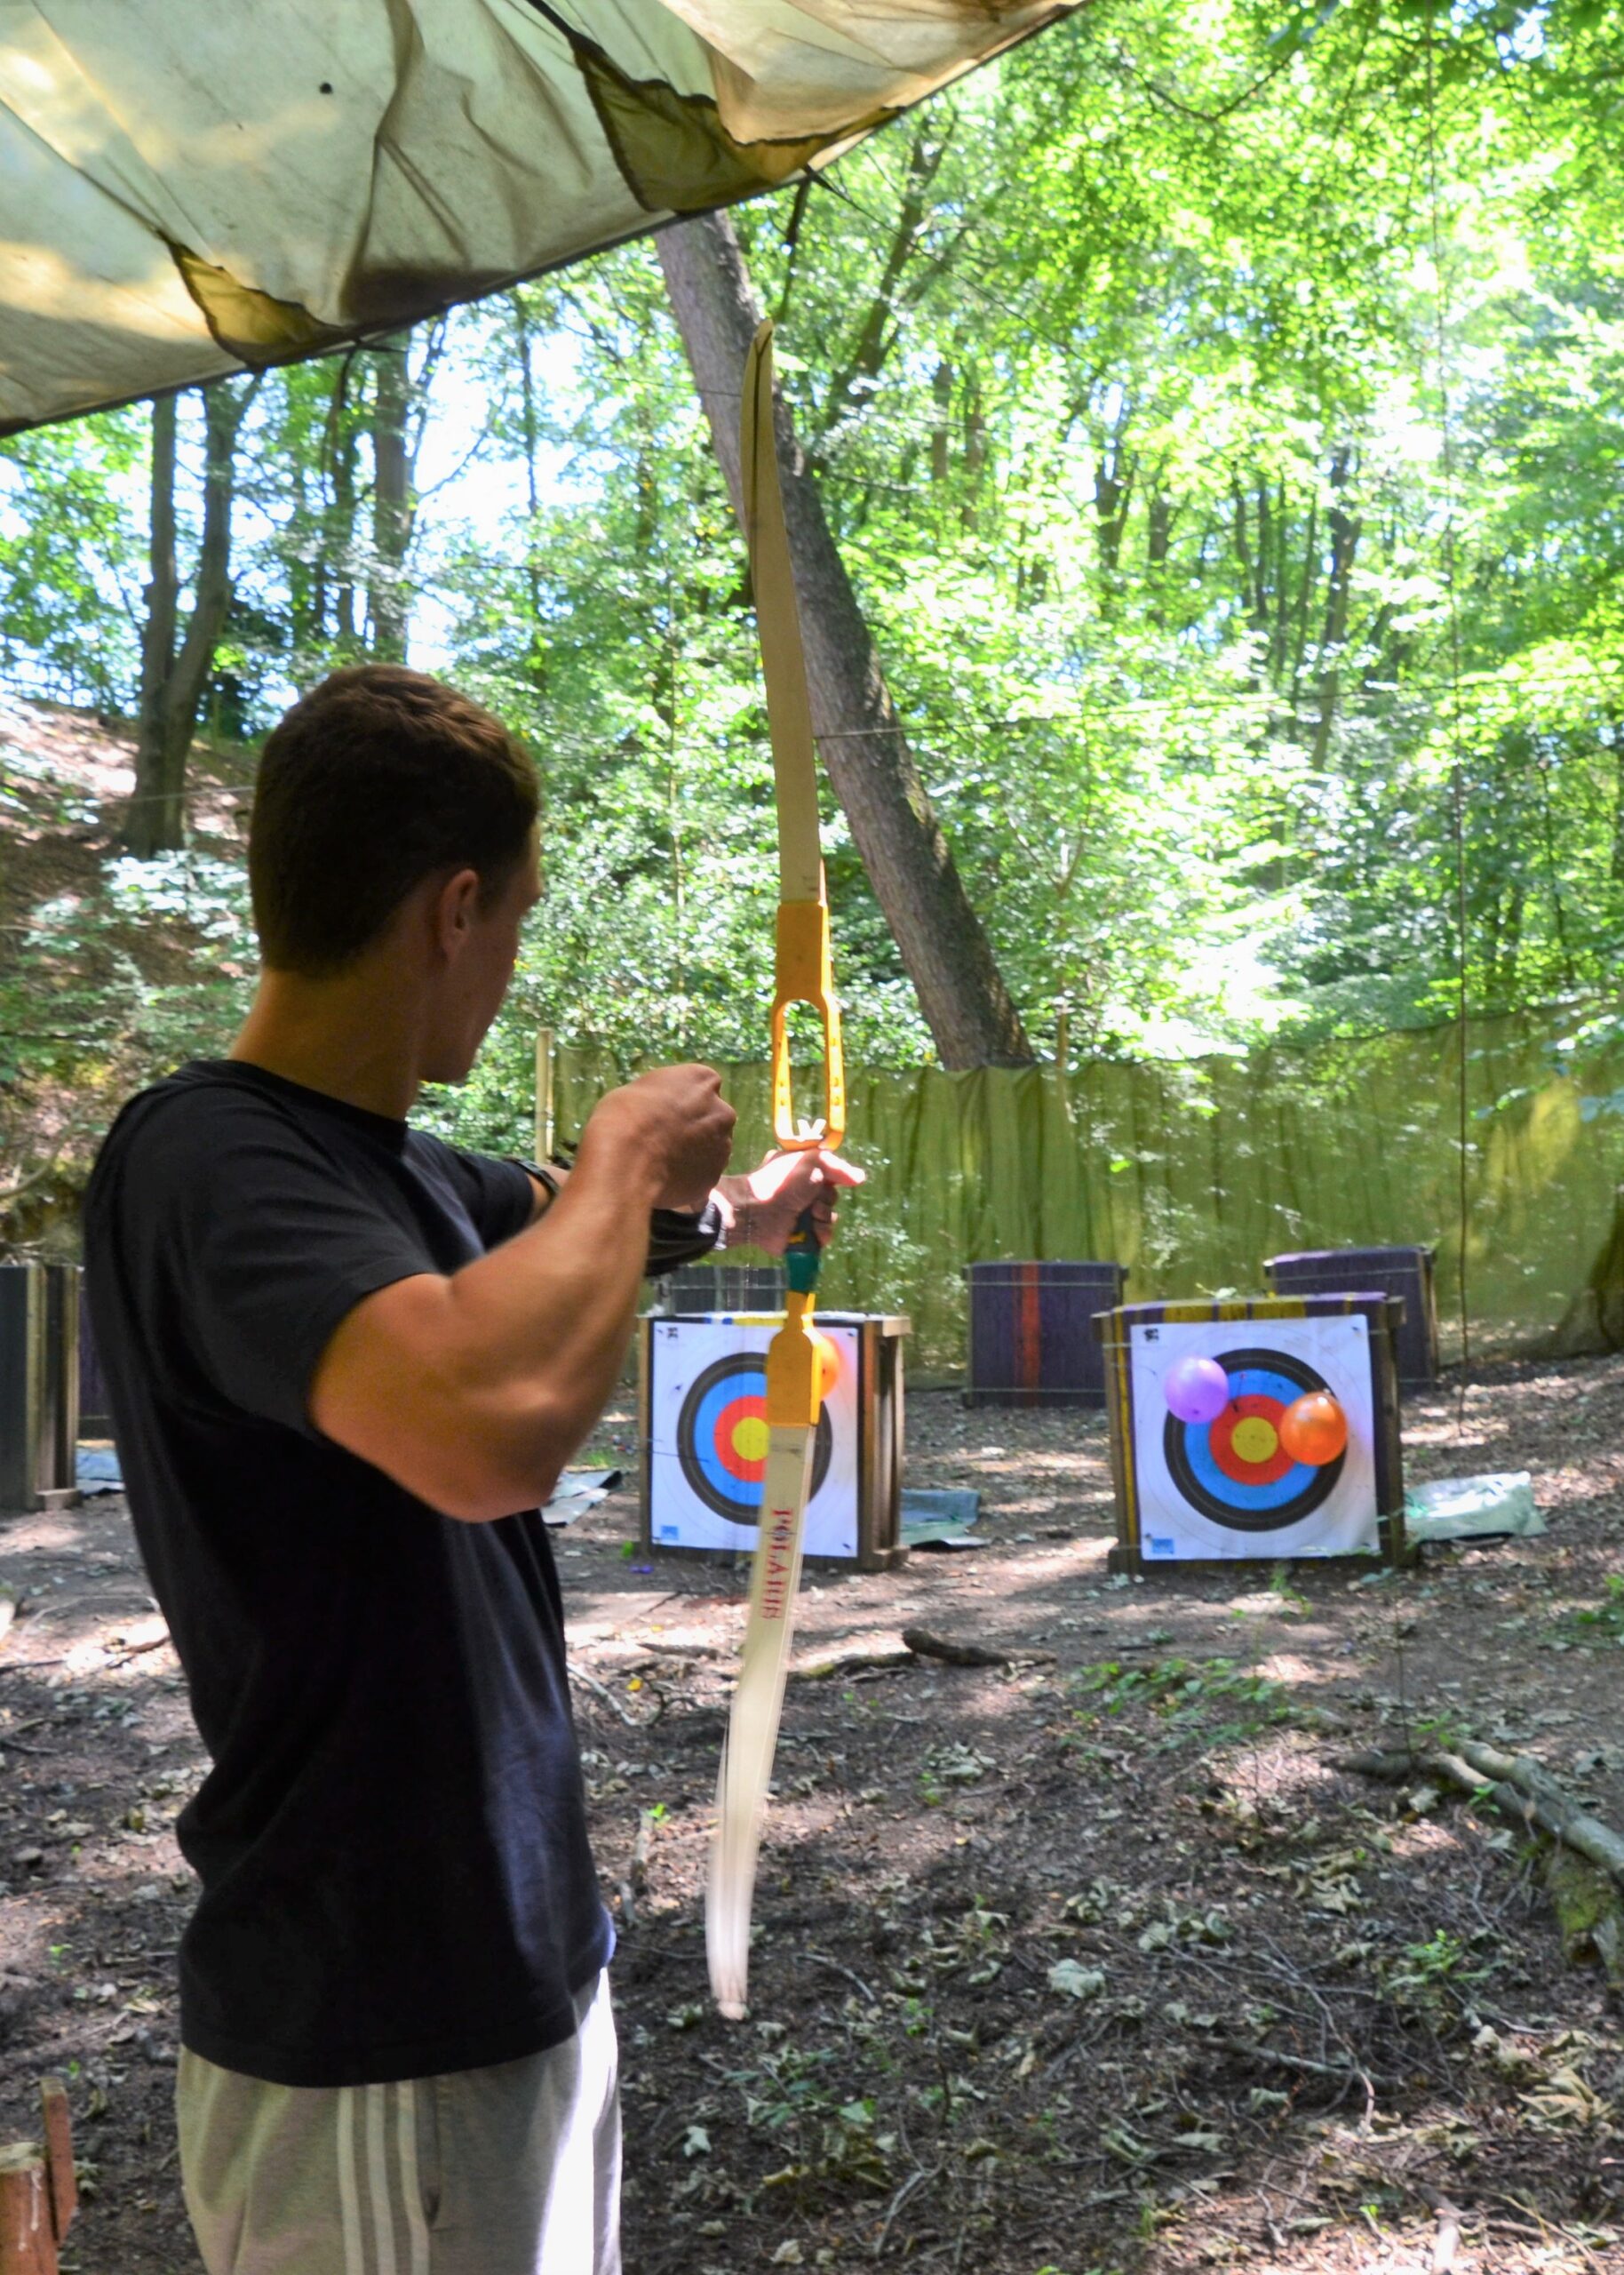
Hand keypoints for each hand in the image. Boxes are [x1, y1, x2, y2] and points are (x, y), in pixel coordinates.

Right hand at [580, 1064, 736, 1211]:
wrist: (626, 1162)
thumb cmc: (624, 1117)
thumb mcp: (639, 1090)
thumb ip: (663, 1097)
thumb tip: (663, 1108)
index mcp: (703, 1080)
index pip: (703, 1085)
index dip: (685, 1100)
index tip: (669, 1110)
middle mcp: (721, 1111)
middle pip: (713, 1116)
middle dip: (697, 1126)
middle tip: (669, 1137)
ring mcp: (723, 1146)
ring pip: (712, 1147)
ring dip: (696, 1152)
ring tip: (666, 1162)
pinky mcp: (715, 1176)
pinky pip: (704, 1173)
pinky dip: (691, 1175)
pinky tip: (668, 1178)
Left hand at [717, 1147, 864, 1255]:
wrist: (759, 1210)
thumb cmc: (783, 1181)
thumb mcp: (813, 1161)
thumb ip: (839, 1167)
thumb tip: (860, 1178)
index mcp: (805, 1174)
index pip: (832, 1177)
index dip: (833, 1179)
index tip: (826, 1179)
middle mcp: (805, 1194)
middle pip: (833, 1198)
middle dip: (826, 1199)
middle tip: (811, 1198)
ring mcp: (803, 1216)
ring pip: (831, 1218)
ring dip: (823, 1216)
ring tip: (808, 1214)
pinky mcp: (802, 1236)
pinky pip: (824, 1237)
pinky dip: (820, 1233)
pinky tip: (810, 1229)